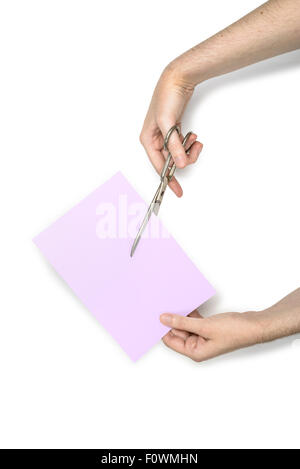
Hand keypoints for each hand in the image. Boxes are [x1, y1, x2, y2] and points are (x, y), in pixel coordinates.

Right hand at [140, 65, 202, 196]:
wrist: (177, 79)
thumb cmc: (167, 97)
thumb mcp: (168, 124)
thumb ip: (174, 146)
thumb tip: (179, 164)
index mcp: (148, 140)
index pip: (159, 167)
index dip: (169, 179)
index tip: (178, 190)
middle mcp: (154, 140)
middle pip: (170, 161)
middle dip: (184, 158)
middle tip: (195, 150)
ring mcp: (164, 136)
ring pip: (178, 154)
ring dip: (189, 150)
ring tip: (195, 140)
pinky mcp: (173, 131)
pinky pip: (181, 146)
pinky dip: (189, 144)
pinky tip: (193, 137)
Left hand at [160, 309, 263, 361]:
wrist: (254, 326)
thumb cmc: (234, 331)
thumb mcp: (204, 326)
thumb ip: (182, 323)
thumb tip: (164, 319)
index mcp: (195, 352)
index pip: (171, 340)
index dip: (163, 328)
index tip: (156, 315)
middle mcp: (198, 347)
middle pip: (177, 332)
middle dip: (172, 320)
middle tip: (165, 305)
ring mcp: (203, 338)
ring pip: (186, 326)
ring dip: (182, 315)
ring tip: (176, 302)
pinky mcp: (209, 329)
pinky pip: (194, 321)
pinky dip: (191, 314)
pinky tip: (189, 304)